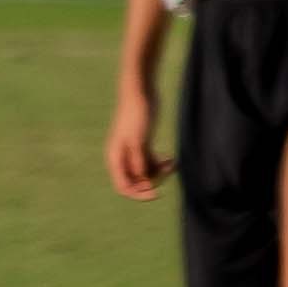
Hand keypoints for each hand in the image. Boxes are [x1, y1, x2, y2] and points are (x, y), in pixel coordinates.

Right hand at [106, 80, 167, 199]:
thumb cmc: (137, 114)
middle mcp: (123, 157)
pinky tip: (171, 159)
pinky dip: (161, 165)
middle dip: (153, 181)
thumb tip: (142, 178)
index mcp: (116, 158)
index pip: (123, 186)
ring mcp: (133, 151)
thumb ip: (138, 159)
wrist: (141, 93)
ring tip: (171, 163)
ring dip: (160, 172)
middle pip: (137, 182)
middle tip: (166, 171)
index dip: (138, 193)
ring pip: (146, 173)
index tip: (156, 192)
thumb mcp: (138, 139)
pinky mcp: (144, 145)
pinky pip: (152, 163)